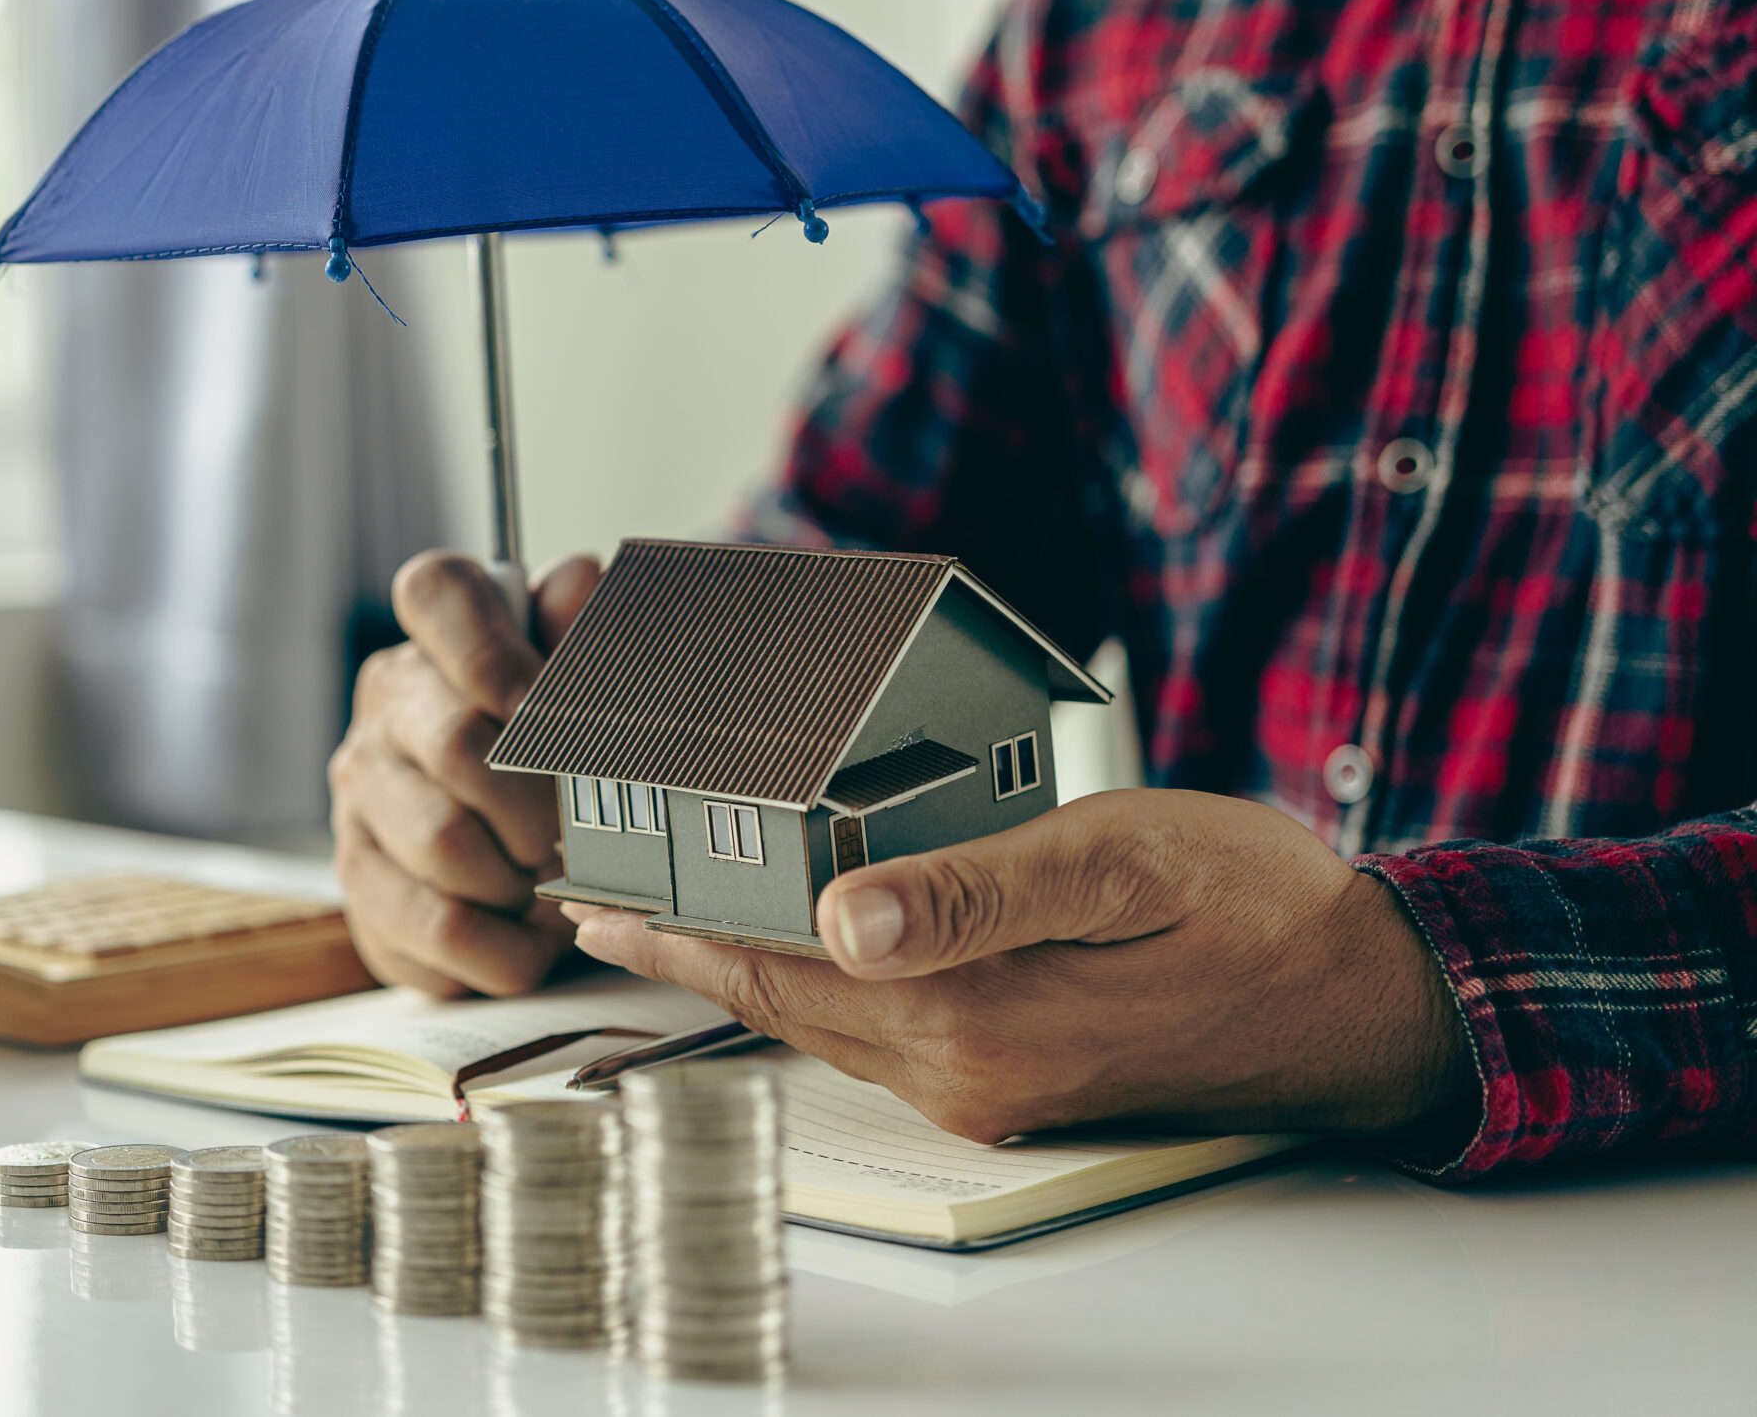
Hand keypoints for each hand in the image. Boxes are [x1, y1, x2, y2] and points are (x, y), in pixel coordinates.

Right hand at [332, 550, 601, 997]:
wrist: (510, 870)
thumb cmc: (544, 767)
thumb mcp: (572, 694)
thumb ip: (578, 634)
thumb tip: (573, 579)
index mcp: (430, 649)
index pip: (436, 591)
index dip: (494, 642)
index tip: (543, 704)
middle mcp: (381, 720)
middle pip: (459, 741)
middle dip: (541, 799)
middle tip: (579, 829)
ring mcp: (359, 808)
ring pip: (446, 846)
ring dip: (524, 879)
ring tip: (552, 885)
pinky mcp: (365, 894)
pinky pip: (438, 930)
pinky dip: (504, 948)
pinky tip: (526, 937)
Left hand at [565, 788, 1475, 1142]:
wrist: (1361, 1000)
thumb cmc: (1253, 907)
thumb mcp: (1118, 863)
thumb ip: (975, 890)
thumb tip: (843, 921)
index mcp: (975, 1019)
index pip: (780, 972)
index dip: (677, 931)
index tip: (592, 894)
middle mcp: (963, 1075)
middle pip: (783, 1004)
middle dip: (687, 949)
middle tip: (596, 892)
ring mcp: (987, 1088)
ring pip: (826, 1021)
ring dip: (745, 966)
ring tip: (671, 906)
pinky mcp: (1014, 1079)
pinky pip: (881, 1030)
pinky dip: (818, 981)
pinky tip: (800, 934)